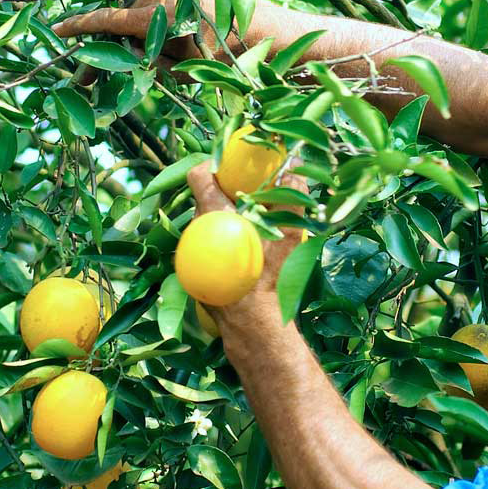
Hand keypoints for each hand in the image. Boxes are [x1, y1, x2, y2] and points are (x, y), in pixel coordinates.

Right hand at [52, 0, 215, 83]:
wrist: (246, 23)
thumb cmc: (217, 52)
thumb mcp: (181, 71)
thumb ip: (145, 65)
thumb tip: (120, 55)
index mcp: (161, 15)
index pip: (109, 19)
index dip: (80, 26)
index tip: (57, 30)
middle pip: (115, 23)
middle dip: (100, 53)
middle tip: (84, 82)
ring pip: (128, 17)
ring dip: (128, 38)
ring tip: (146, 57)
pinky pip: (141, 8)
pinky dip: (141, 26)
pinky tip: (157, 40)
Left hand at [184, 157, 307, 320]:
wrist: (253, 323)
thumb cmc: (268, 276)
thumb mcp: (286, 234)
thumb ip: (290, 196)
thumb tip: (294, 165)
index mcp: (213, 214)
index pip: (198, 175)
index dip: (213, 166)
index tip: (232, 167)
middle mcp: (196, 230)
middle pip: (205, 200)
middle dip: (226, 194)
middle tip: (250, 196)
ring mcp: (192, 253)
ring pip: (206, 224)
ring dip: (225, 220)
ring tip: (249, 225)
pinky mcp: (194, 271)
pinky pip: (205, 245)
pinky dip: (221, 241)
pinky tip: (242, 250)